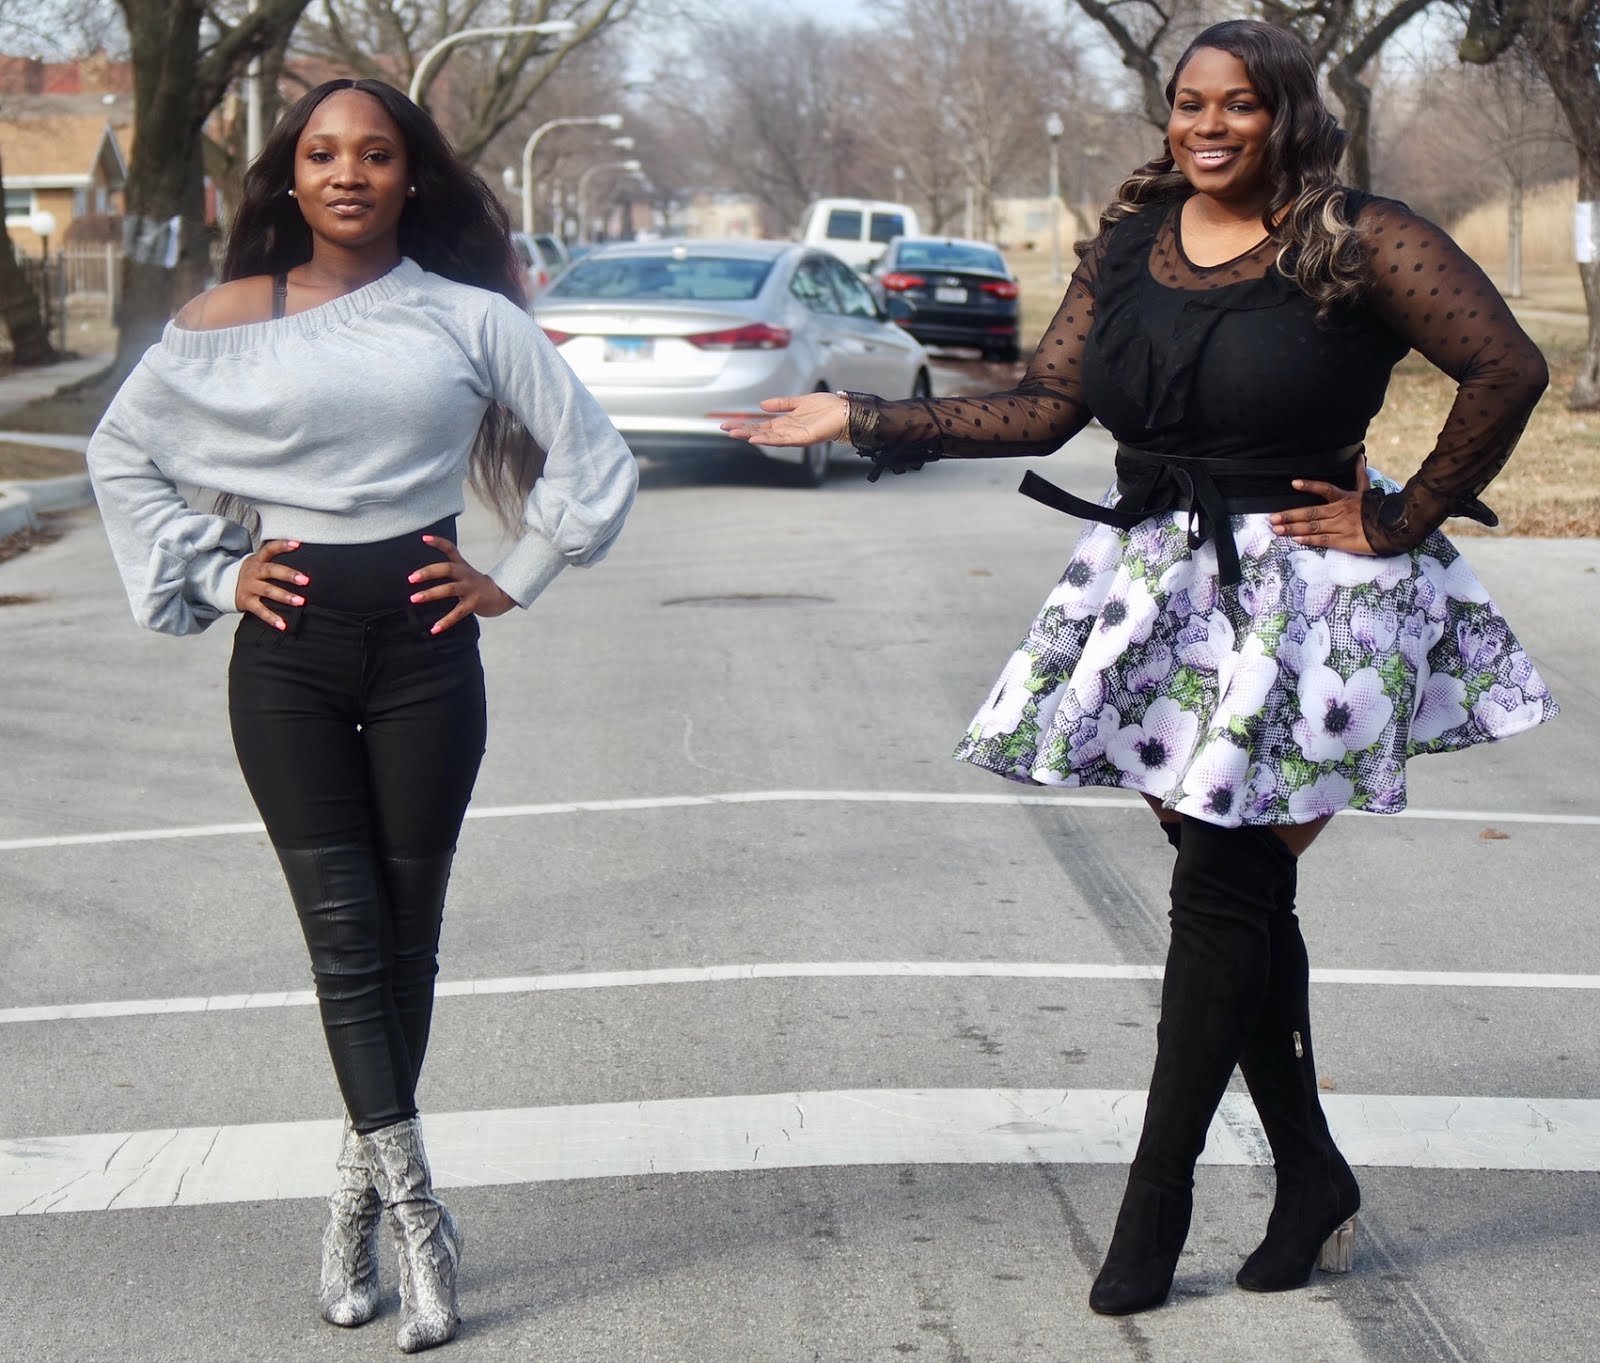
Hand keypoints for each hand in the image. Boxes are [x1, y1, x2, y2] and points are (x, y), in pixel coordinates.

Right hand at [236, 538, 307, 630]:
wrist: (225, 586)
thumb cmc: (253, 574)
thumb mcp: (260, 563)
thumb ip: (277, 562)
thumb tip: (307, 562)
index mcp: (258, 560)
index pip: (270, 549)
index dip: (282, 545)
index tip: (297, 544)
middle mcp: (254, 572)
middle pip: (271, 571)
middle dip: (288, 575)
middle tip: (305, 580)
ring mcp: (249, 587)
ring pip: (268, 590)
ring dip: (284, 596)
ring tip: (300, 602)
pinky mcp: (246, 601)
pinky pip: (260, 610)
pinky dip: (271, 618)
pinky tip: (282, 625)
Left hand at [407, 534, 515, 633]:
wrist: (500, 596)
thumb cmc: (475, 583)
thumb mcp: (464, 569)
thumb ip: (449, 563)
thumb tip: (427, 560)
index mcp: (461, 566)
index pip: (451, 549)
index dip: (438, 542)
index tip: (424, 538)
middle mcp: (465, 575)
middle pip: (447, 568)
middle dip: (428, 572)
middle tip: (411, 578)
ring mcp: (470, 589)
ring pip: (449, 589)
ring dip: (431, 593)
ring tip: (414, 598)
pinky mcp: (473, 604)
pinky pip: (457, 613)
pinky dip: (445, 622)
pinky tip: (434, 628)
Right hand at [720, 393, 848, 445]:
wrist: (846, 411)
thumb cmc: (827, 407)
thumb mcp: (800, 401)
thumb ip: (782, 404)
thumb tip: (762, 405)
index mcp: (786, 423)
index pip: (760, 426)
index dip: (745, 425)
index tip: (728, 423)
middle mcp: (788, 431)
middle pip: (760, 432)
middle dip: (742, 430)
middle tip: (724, 428)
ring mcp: (795, 436)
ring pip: (768, 437)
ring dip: (750, 436)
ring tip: (735, 434)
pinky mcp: (803, 438)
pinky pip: (783, 440)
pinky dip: (768, 439)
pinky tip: (756, 438)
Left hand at [1270, 456, 1374, 553]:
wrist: (1396, 527)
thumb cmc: (1379, 509)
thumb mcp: (1368, 491)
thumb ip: (1360, 476)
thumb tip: (1360, 457)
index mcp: (1345, 498)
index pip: (1325, 489)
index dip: (1309, 485)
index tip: (1293, 483)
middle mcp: (1341, 511)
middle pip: (1312, 512)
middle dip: (1290, 515)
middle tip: (1272, 519)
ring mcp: (1342, 526)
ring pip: (1314, 526)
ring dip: (1294, 528)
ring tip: (1277, 529)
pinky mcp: (1345, 541)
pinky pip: (1324, 540)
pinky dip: (1309, 539)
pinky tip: (1296, 539)